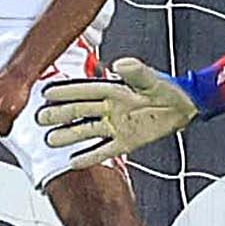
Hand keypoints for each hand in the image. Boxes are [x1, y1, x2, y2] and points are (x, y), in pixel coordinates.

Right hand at [32, 57, 197, 170]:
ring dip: (68, 136)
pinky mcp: (125, 142)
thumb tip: (120, 64)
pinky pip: (104, 150)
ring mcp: (116, 126)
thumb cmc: (169, 90)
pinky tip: (74, 161)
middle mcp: (110, 108)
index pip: (85, 91)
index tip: (46, 93)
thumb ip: (136, 72)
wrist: (184, 107)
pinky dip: (89, 156)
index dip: (66, 91)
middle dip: (60, 114)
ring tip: (50, 140)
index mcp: (114, 90)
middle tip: (40, 117)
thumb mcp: (152, 79)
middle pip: (79, 112)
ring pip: (86, 131)